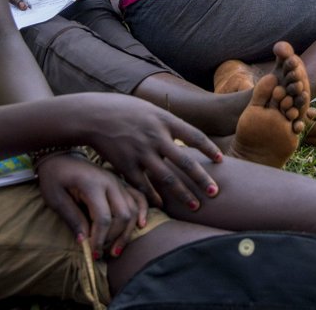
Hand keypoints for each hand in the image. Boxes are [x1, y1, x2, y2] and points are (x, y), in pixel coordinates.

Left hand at [36, 153, 145, 259]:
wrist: (61, 156)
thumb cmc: (55, 178)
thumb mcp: (55, 198)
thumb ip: (72, 218)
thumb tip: (84, 241)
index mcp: (92, 185)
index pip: (103, 217)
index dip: (99, 239)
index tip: (92, 254)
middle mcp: (110, 183)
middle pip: (122, 215)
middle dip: (114, 238)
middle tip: (101, 254)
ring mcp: (118, 182)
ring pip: (133, 209)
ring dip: (127, 232)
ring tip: (116, 250)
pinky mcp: (121, 183)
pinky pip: (138, 197)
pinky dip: (142, 211)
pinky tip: (140, 225)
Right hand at [73, 94, 221, 209]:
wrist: (93, 115)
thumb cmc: (124, 110)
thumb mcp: (151, 109)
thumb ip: (168, 124)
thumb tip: (187, 135)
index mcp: (165, 120)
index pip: (195, 135)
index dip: (209, 149)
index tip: (221, 160)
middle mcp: (156, 136)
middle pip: (184, 162)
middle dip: (201, 179)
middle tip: (214, 192)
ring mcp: (141, 152)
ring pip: (167, 178)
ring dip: (183, 194)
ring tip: (195, 206)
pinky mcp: (125, 164)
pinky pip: (143, 185)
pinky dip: (154, 196)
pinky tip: (163, 205)